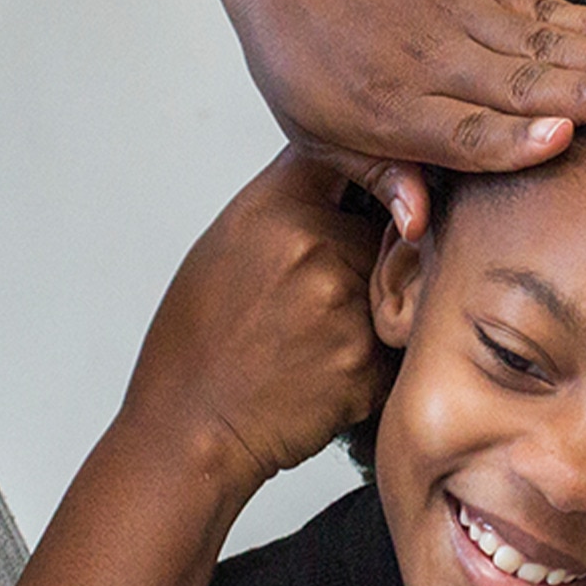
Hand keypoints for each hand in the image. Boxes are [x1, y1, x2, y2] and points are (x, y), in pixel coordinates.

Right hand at [123, 148, 389, 486]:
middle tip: (312, 295)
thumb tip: (353, 165)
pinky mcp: (372, 361)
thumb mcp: (229, 238)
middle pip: (386, 226)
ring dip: (372, 304)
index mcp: (279, 206)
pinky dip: (369, 351)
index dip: (372, 176)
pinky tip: (320, 365)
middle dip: (367, 254)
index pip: (360, 157)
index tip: (369, 196)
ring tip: (312, 332)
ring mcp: (350, 306)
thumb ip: (294, 195)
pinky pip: (394, 337)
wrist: (190, 428)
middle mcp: (319, 247)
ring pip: (396, 283)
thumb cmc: (200, 337)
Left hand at [205, 0, 585, 238]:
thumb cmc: (298, 48)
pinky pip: (536, 3)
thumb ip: (376, 175)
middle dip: (580, 91)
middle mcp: (428, 62)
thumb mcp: (312, 129)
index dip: (513, 138)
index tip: (562, 138)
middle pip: (513, 84)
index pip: (461, 132)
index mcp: (388, 110)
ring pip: (536, 40)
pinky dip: (584, 16)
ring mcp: (455, 15)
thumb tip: (418, 226)